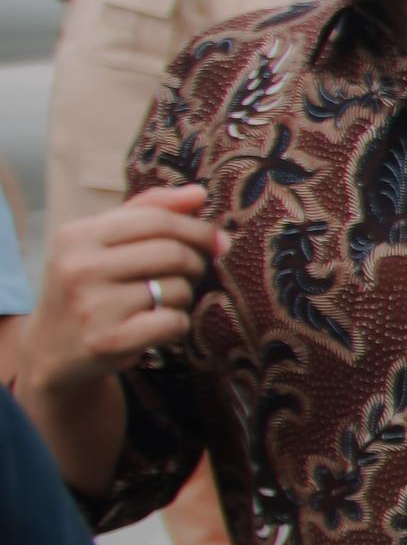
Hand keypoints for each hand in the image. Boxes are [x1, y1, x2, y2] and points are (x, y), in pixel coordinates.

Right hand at [28, 184, 221, 390]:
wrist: (51, 350)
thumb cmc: (87, 288)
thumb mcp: (100, 244)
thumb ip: (147, 212)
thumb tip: (198, 193)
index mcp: (76, 235)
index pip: (156, 219)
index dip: (197, 229)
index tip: (217, 242)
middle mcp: (80, 267)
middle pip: (172, 253)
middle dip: (196, 263)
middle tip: (194, 273)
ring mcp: (92, 305)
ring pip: (176, 289)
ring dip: (184, 296)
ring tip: (164, 301)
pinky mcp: (109, 340)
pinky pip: (173, 321)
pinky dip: (177, 323)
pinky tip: (157, 325)